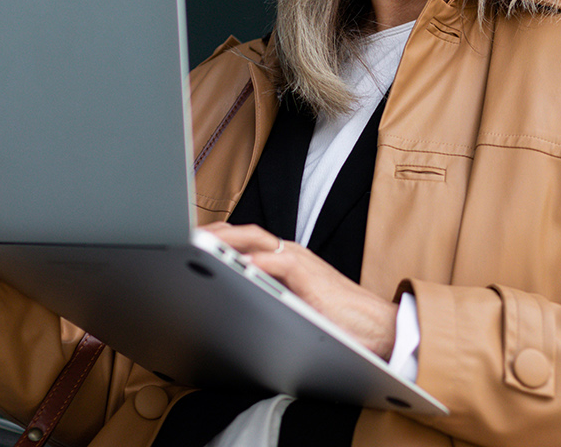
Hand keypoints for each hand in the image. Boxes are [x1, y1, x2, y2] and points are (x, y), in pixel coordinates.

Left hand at [201, 222, 397, 356]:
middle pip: (244, 233)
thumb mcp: (294, 307)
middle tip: (183, 239)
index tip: (190, 243)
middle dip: (212, 234)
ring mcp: (298, 261)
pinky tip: (233, 264)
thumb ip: (268, 300)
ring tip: (198, 244)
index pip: (244, 241)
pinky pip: (276, 260)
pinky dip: (252, 260)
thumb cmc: (338, 323)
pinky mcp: (308, 274)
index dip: (216, 239)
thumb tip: (233, 312)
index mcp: (284, 261)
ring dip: (224, 240)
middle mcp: (289, 254)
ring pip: (255, 240)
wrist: (377, 328)